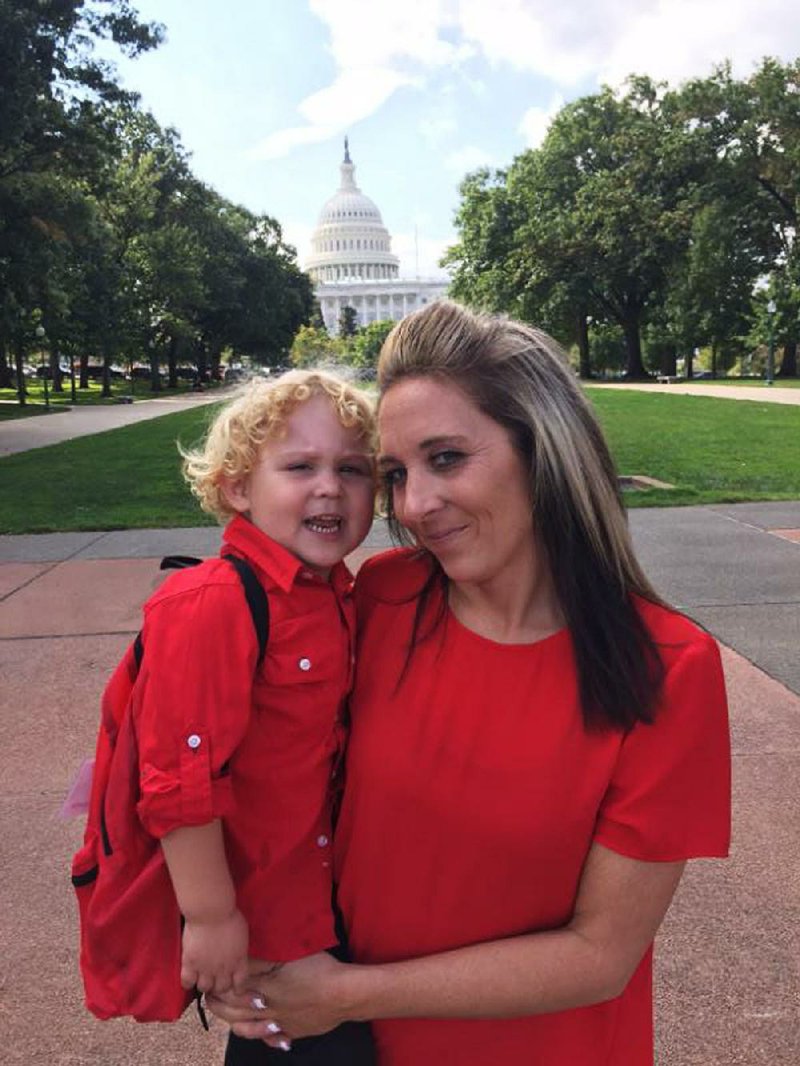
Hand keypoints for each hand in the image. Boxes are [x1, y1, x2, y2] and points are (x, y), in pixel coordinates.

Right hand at [180, 907, 248, 994]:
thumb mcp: (242, 933)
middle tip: (215, 979)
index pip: (240, 983)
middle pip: (222, 988)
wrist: (211, 912)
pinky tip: (189, 976)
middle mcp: (224, 968)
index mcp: (239, 960)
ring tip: (201, 977)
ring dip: (204, 984)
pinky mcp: (190, 964)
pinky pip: (187, 982)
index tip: (233, 984)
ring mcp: (206, 968)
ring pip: (205, 988)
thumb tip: (237, 953)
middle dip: (219, 985)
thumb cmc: (228, 915)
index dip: (236, 986)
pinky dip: (188, 982)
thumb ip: (240, 948)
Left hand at [207, 952, 350, 1040]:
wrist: (342, 995)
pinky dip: (262, 1036)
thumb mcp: (289, 957)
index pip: (234, 989)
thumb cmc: (318, 970)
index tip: (210, 980)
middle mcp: (267, 1009)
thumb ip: (264, 961)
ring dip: (234, 1023)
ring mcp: (279, 1024)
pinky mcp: (292, 1032)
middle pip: (235, 1011)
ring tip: (227, 1017)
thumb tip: (244, 961)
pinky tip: (261, 1033)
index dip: (220, 985)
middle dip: (218, 1005)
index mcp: (265, 988)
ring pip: (249, 1028)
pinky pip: (271, 1039)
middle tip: (209, 998)